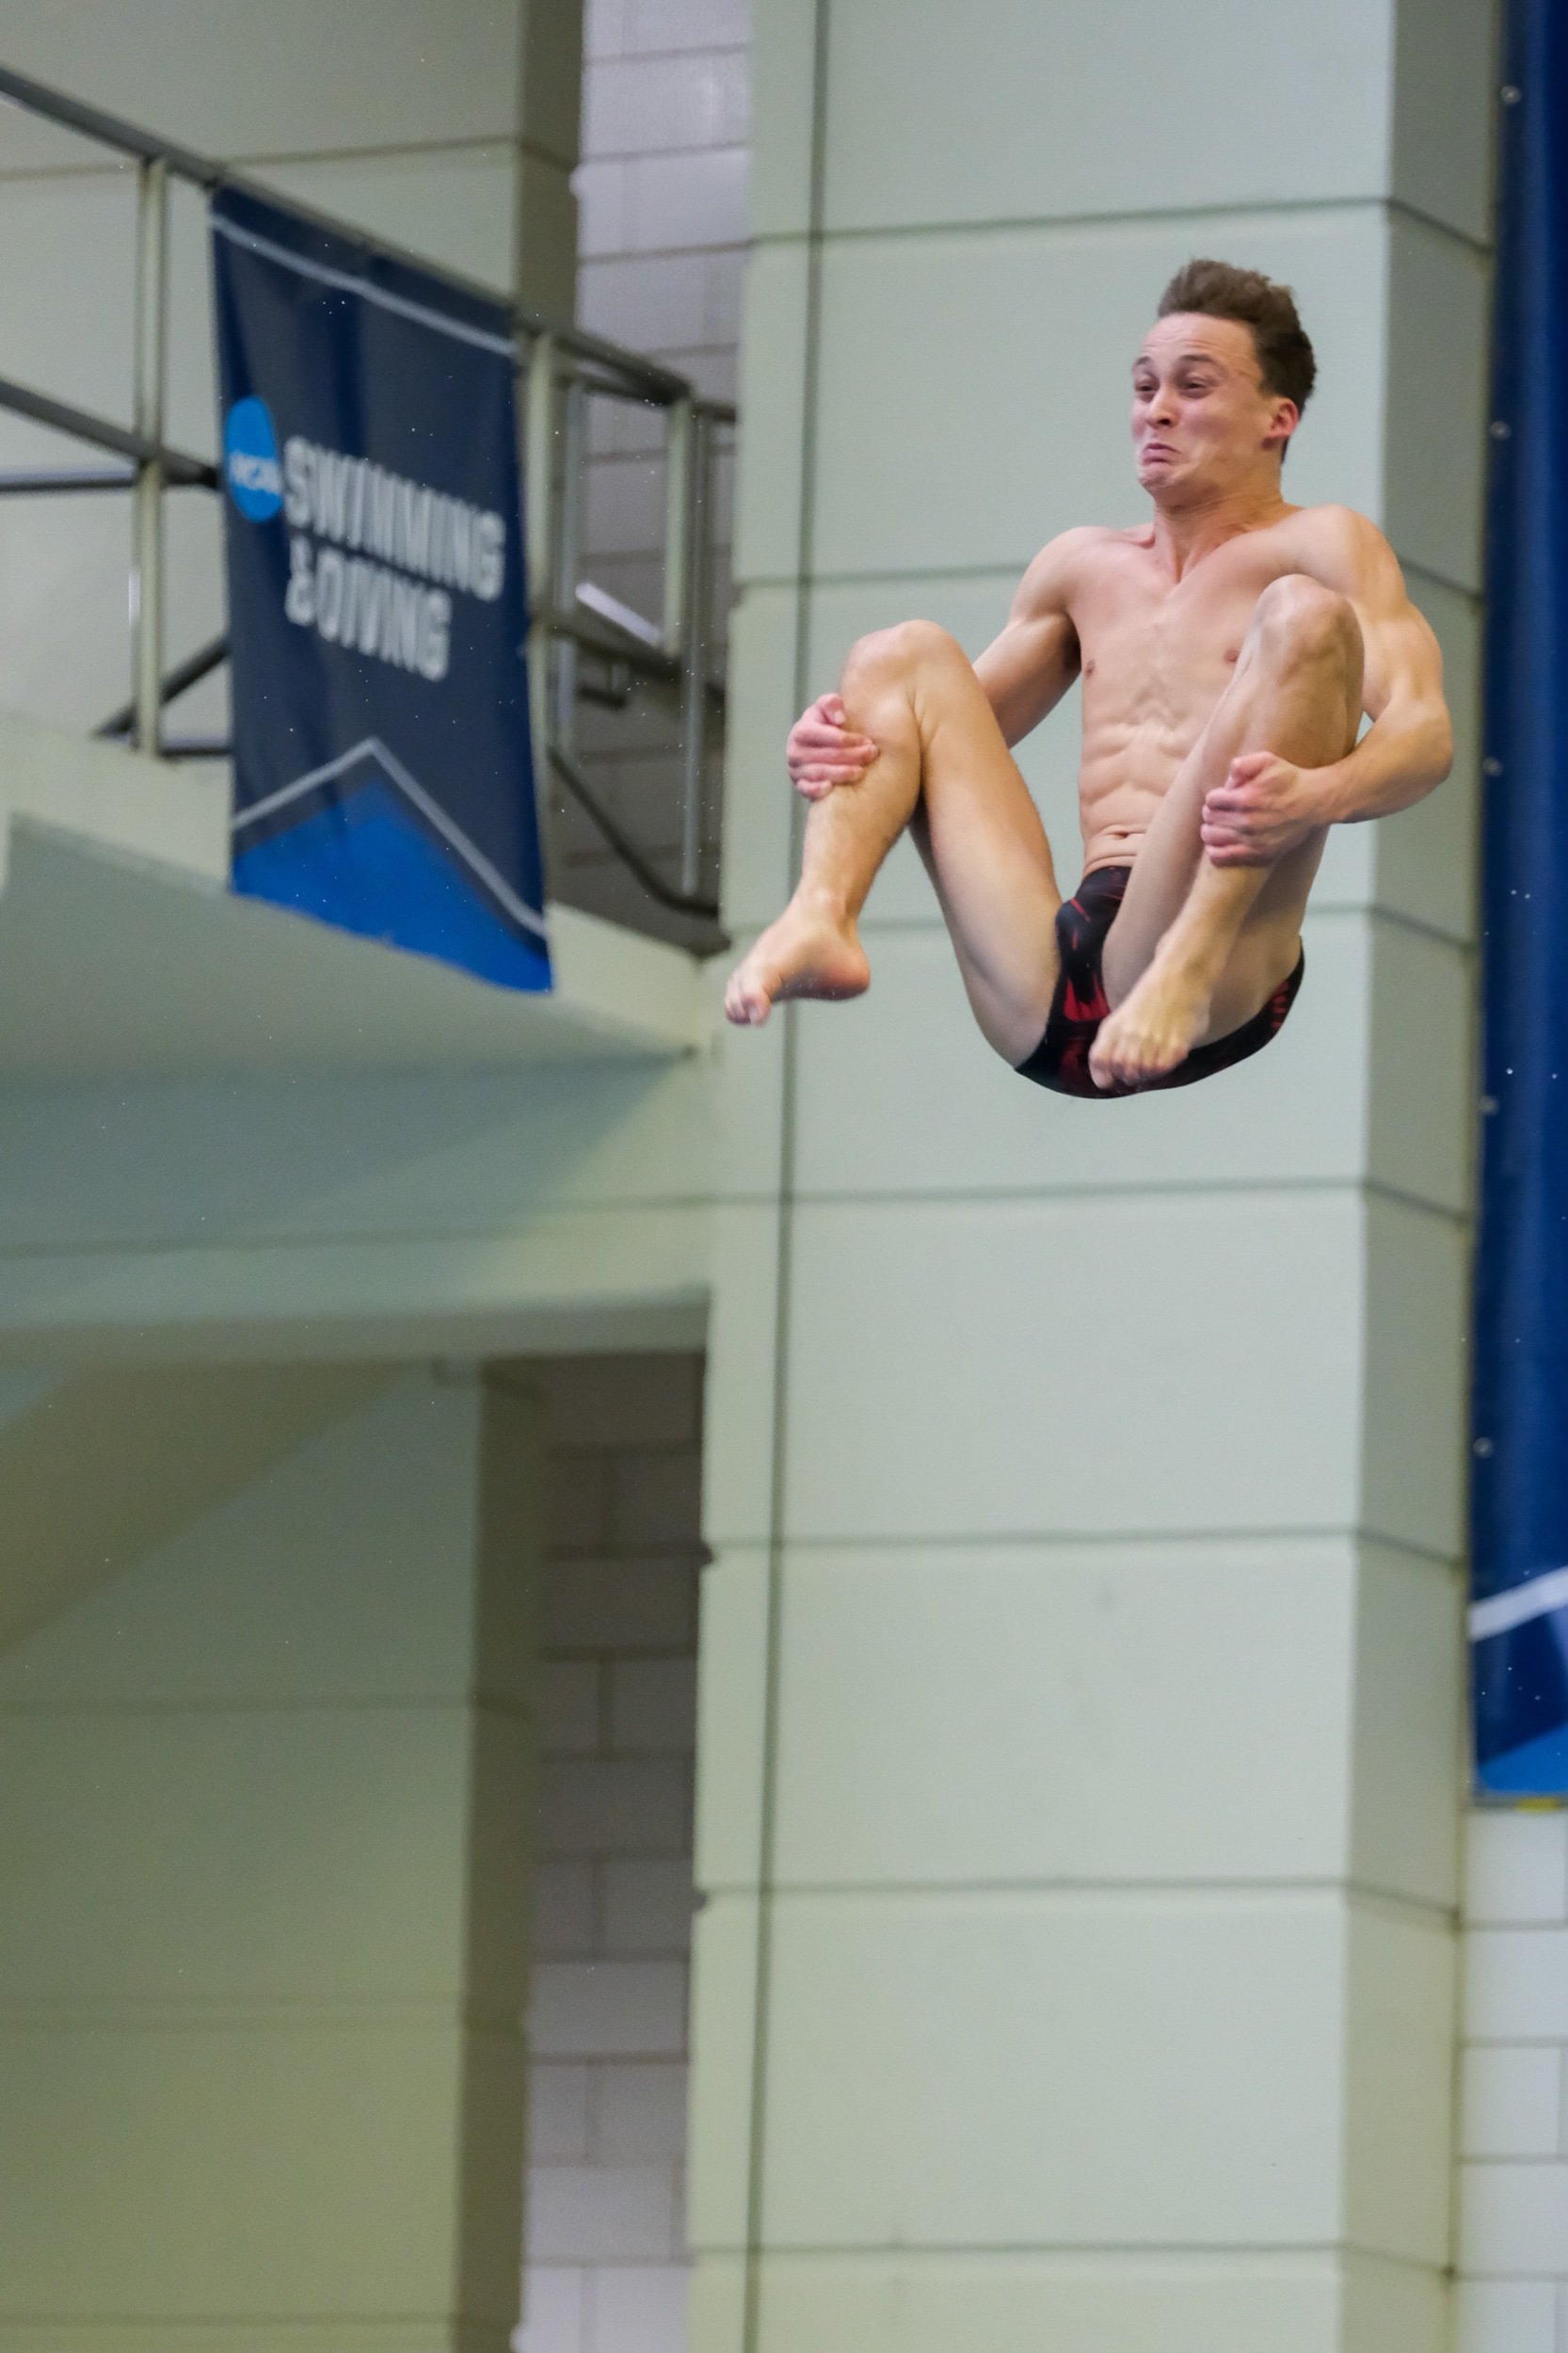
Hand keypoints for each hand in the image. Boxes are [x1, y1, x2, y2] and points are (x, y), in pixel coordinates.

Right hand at [787, 692, 877, 801]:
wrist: (811, 743)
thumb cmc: (823, 723)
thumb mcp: (825, 707)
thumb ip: (832, 704)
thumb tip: (840, 718)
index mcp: (802, 730)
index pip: (829, 736)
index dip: (850, 739)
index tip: (868, 741)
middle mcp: (795, 751)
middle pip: (828, 755)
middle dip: (853, 755)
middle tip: (872, 754)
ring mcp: (796, 769)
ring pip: (820, 773)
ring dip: (843, 773)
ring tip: (862, 771)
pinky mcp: (799, 784)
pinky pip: (807, 789)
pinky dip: (817, 790)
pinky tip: (832, 788)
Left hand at [1201, 751, 1318, 866]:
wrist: (1314, 802)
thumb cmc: (1290, 779)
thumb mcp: (1267, 760)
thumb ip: (1242, 765)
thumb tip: (1226, 782)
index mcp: (1245, 798)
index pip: (1211, 800)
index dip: (1214, 797)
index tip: (1222, 797)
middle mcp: (1246, 821)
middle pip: (1210, 818)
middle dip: (1211, 812)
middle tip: (1219, 810)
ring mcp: (1251, 840)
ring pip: (1212, 837)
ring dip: (1209, 830)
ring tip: (1216, 825)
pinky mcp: (1257, 853)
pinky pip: (1223, 856)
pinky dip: (1214, 851)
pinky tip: (1216, 844)